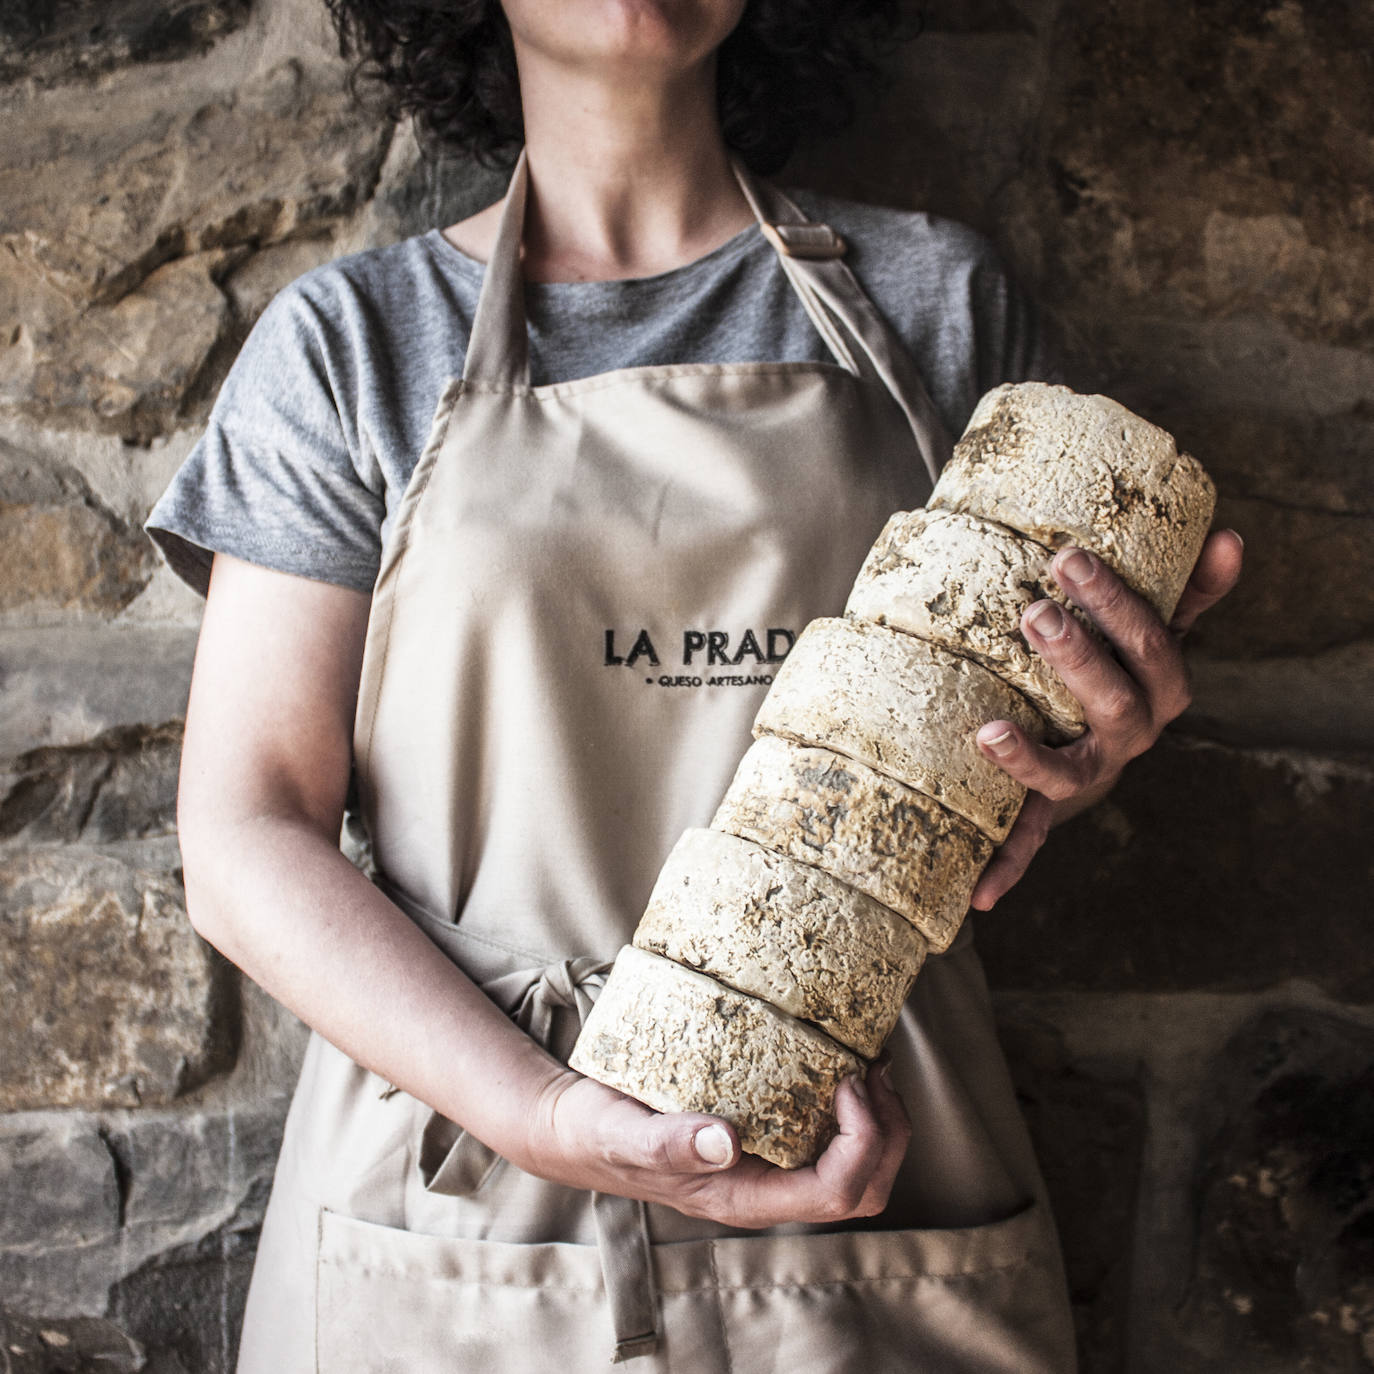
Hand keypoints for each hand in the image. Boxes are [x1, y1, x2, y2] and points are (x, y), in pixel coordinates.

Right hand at [523, 1063, 910, 1228]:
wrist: (577, 1126)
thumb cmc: (599, 1134)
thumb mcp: (623, 1135)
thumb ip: (667, 1142)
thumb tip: (724, 1142)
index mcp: (744, 1199)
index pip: (833, 1193)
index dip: (860, 1143)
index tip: (846, 1084)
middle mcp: (768, 1188)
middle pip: (864, 1187)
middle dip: (888, 1133)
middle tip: (871, 1070)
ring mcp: (772, 1165)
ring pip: (861, 1165)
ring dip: (881, 1117)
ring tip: (868, 1060)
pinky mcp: (768, 1136)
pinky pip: (833, 1133)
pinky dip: (856, 1100)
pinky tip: (841, 1056)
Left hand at [969, 528, 1243, 908]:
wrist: (1094, 742)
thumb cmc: (1119, 671)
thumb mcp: (1154, 631)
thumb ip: (1188, 591)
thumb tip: (1228, 536)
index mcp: (1160, 691)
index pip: (1152, 645)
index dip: (1117, 604)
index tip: (1070, 558)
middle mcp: (1131, 738)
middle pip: (1114, 702)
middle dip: (1077, 657)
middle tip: (1033, 613)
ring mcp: (1089, 777)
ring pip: (1065, 773)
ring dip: (1028, 757)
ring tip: (987, 734)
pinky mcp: (1048, 809)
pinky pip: (1030, 840)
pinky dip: (1007, 867)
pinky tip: (981, 894)